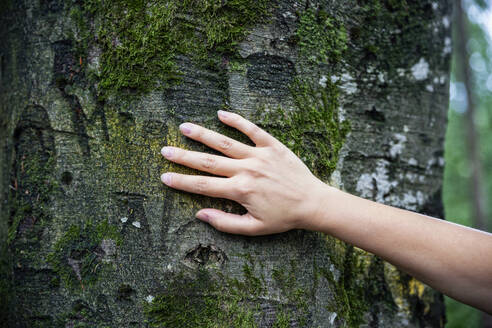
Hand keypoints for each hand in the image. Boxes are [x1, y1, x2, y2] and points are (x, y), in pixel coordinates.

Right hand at [160, 110, 328, 235]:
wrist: (313, 203)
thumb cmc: (283, 217)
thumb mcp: (254, 228)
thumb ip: (225, 223)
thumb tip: (200, 215)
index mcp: (240, 191)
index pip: (203, 185)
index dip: (182, 182)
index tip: (164, 176)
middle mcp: (246, 170)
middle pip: (208, 162)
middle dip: (184, 156)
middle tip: (165, 149)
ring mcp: (259, 156)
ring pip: (225, 143)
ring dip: (203, 135)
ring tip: (184, 127)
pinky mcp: (272, 146)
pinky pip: (252, 130)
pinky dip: (237, 121)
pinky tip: (221, 114)